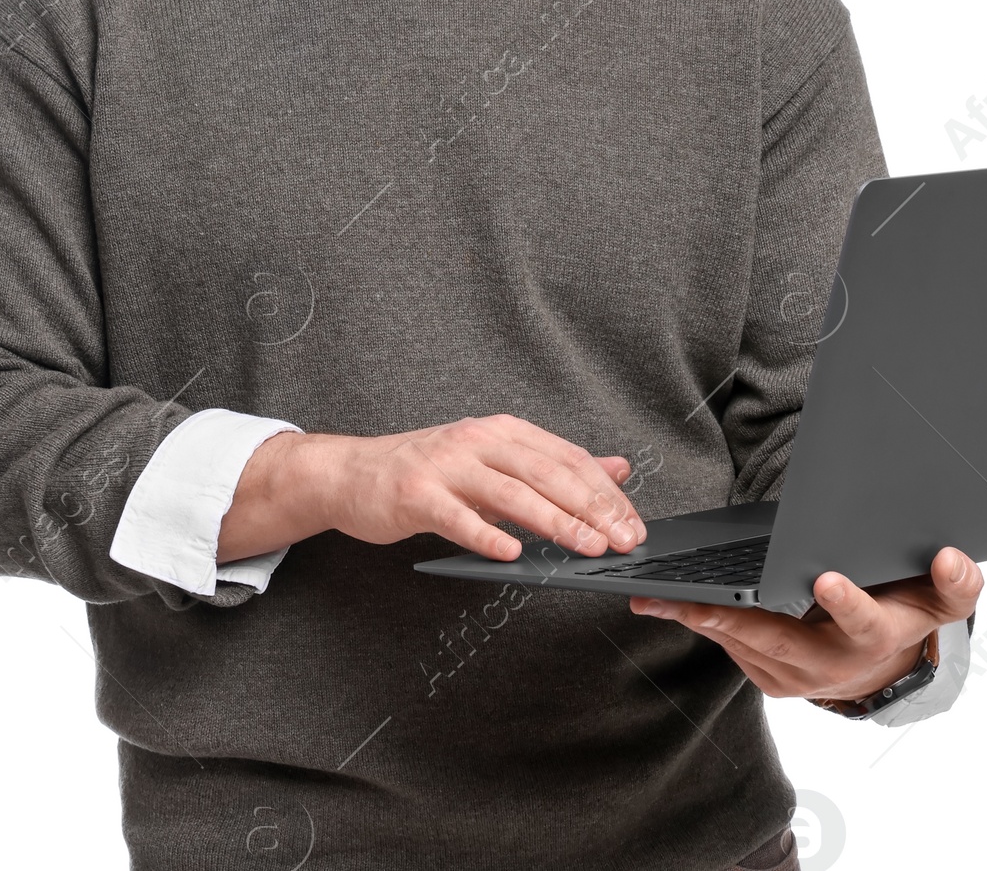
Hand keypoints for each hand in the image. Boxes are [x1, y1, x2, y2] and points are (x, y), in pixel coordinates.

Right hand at [218, 414, 646, 565]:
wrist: (353, 473)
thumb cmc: (428, 473)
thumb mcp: (494, 459)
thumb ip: (553, 465)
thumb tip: (617, 469)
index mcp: (502, 431)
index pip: (566, 458)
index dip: (604, 491)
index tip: (632, 524)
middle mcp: (478, 440)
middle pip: (546, 472)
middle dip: (590, 508)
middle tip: (621, 540)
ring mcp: (446, 465)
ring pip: (511, 493)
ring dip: (554, 522)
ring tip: (585, 547)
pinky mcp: (417, 494)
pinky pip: (458, 517)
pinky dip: (487, 536)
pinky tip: (512, 555)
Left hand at [630, 546, 981, 700]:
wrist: (882, 667)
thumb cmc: (905, 614)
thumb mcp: (940, 601)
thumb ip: (954, 584)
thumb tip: (954, 557)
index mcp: (874, 638)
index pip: (864, 623)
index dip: (847, 603)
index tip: (826, 579)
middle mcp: (831, 665)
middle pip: (780, 640)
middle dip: (736, 618)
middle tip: (697, 599)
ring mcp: (795, 676)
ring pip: (744, 645)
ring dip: (701, 621)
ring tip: (659, 597)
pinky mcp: (767, 674)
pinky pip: (731, 646)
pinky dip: (700, 623)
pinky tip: (666, 602)